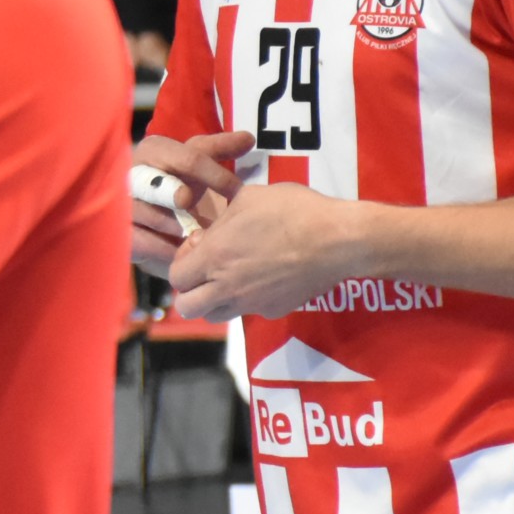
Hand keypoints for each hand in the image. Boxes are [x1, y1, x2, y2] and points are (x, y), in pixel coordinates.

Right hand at [128, 129, 248, 279]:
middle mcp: (133, 172)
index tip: (235, 191)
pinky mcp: (121, 230)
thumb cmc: (179, 186)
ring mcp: (123, 202)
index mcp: (155, 150)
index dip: (213, 173)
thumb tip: (247, 138)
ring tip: (192, 236)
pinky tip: (179, 251)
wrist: (154, 221)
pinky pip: (138, 237)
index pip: (188, 155)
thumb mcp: (199, 167)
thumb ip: (218, 151)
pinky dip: (160, 246)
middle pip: (155, 179)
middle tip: (187, 200)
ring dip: (169, 223)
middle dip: (171, 189)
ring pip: (142, 209)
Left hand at [165, 179, 353, 322]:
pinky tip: (264, 279)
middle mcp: (227, 286)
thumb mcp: (247, 198)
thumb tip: (211, 232)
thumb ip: (221, 219)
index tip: (199, 248)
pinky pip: (250, 312)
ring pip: (215, 315)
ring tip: (231, 278)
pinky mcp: (275, 310)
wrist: (337, 240)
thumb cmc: (292, 211)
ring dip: (214, 300)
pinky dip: (248, 301)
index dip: (181, 263)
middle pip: (188, 307)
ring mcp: (252, 303)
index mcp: (214, 257)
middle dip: (190, 291)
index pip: (176, 278)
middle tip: (206, 271)